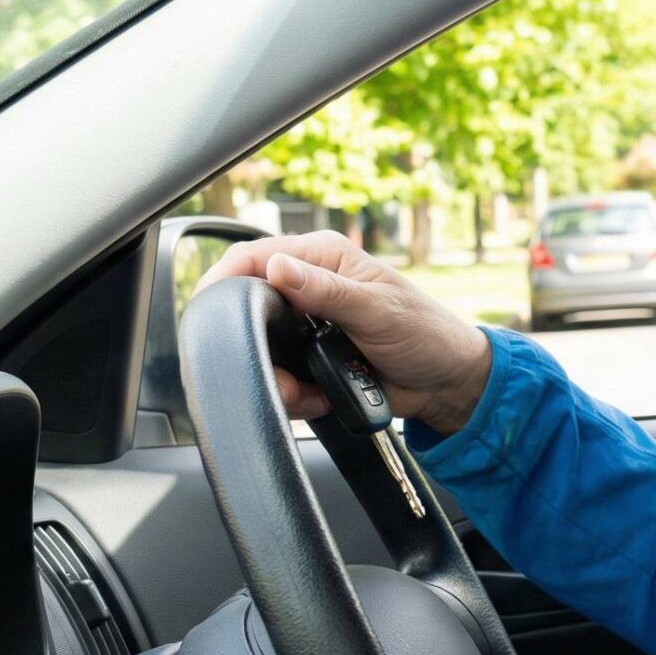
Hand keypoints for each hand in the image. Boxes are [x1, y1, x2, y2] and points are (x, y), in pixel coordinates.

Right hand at [194, 231, 492, 433]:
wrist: (447, 384)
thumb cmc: (426, 333)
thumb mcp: (378, 309)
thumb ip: (327, 290)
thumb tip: (277, 267)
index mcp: (322, 257)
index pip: (254, 257)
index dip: (224, 279)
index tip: (208, 308)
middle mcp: (308, 288)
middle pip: (247, 309)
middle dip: (253, 345)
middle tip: (274, 370)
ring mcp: (306, 328)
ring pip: (261, 352)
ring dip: (278, 378)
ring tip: (310, 390)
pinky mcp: (310, 362)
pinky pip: (283, 380)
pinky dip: (297, 397)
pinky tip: (323, 398)